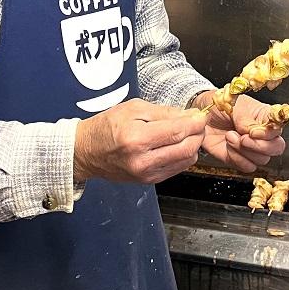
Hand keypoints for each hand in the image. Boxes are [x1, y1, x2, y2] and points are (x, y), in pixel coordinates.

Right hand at [73, 99, 205, 183]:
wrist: (87, 152)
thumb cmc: (106, 127)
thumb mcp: (132, 109)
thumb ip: (163, 112)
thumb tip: (189, 115)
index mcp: (136, 138)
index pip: (177, 131)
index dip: (195, 123)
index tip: (200, 115)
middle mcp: (142, 160)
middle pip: (186, 148)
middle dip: (198, 134)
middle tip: (198, 124)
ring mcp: (146, 173)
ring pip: (185, 161)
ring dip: (193, 146)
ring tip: (187, 133)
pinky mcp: (148, 180)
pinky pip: (176, 169)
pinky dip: (183, 156)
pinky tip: (178, 145)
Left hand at [194, 91, 286, 172]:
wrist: (201, 116)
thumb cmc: (220, 105)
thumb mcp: (234, 104)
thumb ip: (248, 119)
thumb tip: (255, 132)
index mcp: (265, 118)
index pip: (278, 129)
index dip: (268, 134)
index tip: (253, 131)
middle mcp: (262, 135)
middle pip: (276, 148)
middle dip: (259, 146)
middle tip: (243, 138)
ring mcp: (252, 148)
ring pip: (261, 160)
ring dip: (243, 150)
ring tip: (230, 136)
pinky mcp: (239, 158)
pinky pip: (247, 166)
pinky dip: (236, 158)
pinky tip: (228, 146)